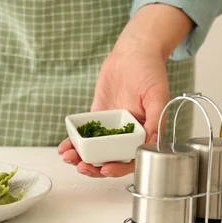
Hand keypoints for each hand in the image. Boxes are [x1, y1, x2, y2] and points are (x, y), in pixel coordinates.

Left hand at [58, 4, 192, 177]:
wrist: (133, 53)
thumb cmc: (150, 72)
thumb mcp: (158, 95)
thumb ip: (155, 119)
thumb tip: (150, 143)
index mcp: (144, 134)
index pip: (131, 160)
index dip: (119, 168)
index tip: (106, 169)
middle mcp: (126, 134)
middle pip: (109, 159)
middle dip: (94, 167)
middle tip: (81, 167)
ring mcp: (110, 127)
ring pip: (94, 150)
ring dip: (81, 158)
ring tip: (67, 157)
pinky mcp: (97, 117)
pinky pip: (84, 134)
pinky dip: (73, 142)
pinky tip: (64, 147)